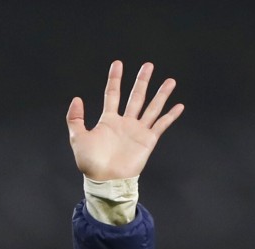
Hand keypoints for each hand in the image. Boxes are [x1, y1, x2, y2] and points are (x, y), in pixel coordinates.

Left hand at [66, 61, 183, 180]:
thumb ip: (75, 118)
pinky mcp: (148, 140)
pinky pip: (161, 125)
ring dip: (161, 94)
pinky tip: (179, 106)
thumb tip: (76, 98)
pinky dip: (170, 116)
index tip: (118, 63)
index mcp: (108, 120)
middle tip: (148, 65)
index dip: (115, 79)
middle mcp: (125, 123)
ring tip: (170, 81)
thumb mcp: (77, 138)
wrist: (106, 180)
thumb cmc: (91, 163)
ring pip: (152, 107)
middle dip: (142, 81)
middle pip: (136, 96)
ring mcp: (137, 131)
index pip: (112, 94)